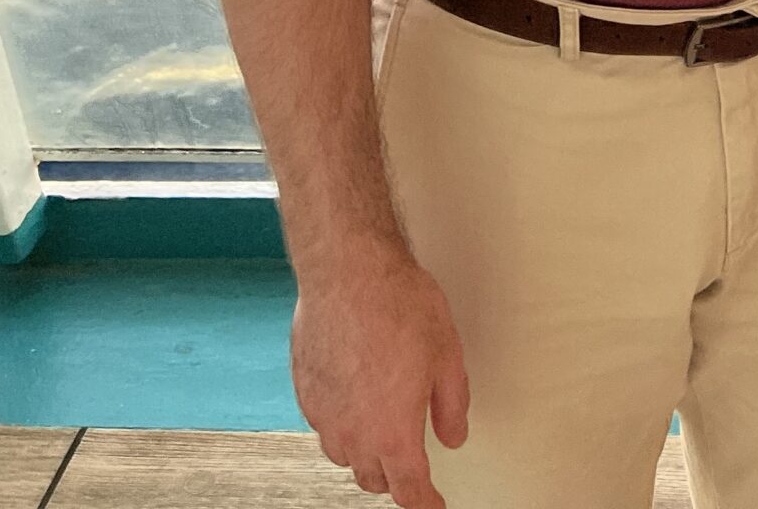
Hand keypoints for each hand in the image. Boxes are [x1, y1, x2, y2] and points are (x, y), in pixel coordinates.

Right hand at [293, 242, 468, 504]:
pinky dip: (342, 423)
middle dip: (395, 476)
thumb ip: (452, 406)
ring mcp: (324, 415)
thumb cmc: (398, 306)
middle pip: (375, 478)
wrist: (348, 272)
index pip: (410, 490)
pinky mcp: (305, 392)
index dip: (426, 504)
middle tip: (412, 459)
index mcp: (394, 434)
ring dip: (365, 451)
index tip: (433, 506)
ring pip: (345, 455)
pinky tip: (354, 397)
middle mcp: (354, 434)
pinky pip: (325, 424)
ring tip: (381, 427)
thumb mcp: (448, 356)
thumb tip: (453, 436)